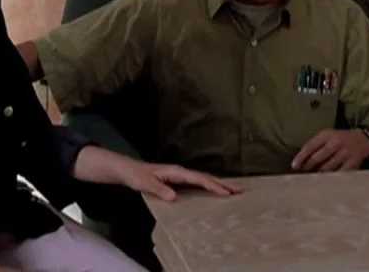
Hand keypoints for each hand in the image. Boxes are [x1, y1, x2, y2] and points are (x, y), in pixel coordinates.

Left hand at [120, 160, 242, 202]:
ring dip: (218, 184)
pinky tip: (214, 191)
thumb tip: (174, 197)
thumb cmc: (136, 176)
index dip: (213, 186)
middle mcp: (180, 172)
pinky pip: (197, 183)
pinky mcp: (178, 180)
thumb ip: (159, 189)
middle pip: (205, 177)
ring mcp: (180, 175)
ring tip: (233, 190)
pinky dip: (209, 186)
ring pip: (203, 179)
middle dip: (222, 183)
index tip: (226, 193)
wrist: (128, 170)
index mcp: (176, 171)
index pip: (198, 179)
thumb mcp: (146, 183)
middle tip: (240, 190)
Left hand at [291, 128, 368, 172]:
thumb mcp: (326, 136)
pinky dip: (332, 178)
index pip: (310, 146)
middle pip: (318, 158)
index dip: (301, 157)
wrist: (362, 139)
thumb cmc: (338, 139)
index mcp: (326, 135)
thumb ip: (315, 145)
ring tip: (312, 179)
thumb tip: (301, 160)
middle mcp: (335, 143)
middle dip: (308, 167)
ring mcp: (345, 153)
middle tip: (302, 173)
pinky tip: (326, 182)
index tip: (294, 166)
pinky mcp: (353, 163)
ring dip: (318, 174)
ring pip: (328, 168)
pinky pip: (339, 173)